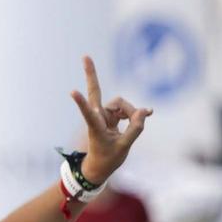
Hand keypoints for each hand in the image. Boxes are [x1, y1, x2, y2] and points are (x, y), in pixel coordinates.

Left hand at [69, 57, 149, 184]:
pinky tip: (148, 114)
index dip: (82, 103)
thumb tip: (145, 110)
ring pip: (121, 104)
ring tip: (139, 123)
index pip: (88, 113)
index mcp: (95, 127)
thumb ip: (135, 128)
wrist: (100, 166)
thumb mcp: (124, 147)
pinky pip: (126, 109)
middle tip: (85, 56)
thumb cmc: (108, 158)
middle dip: (91, 74)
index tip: (72, 92)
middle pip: (96, 92)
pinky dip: (135, 113)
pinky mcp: (110, 116)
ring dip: (132, 112)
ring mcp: (104, 115)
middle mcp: (98, 117)